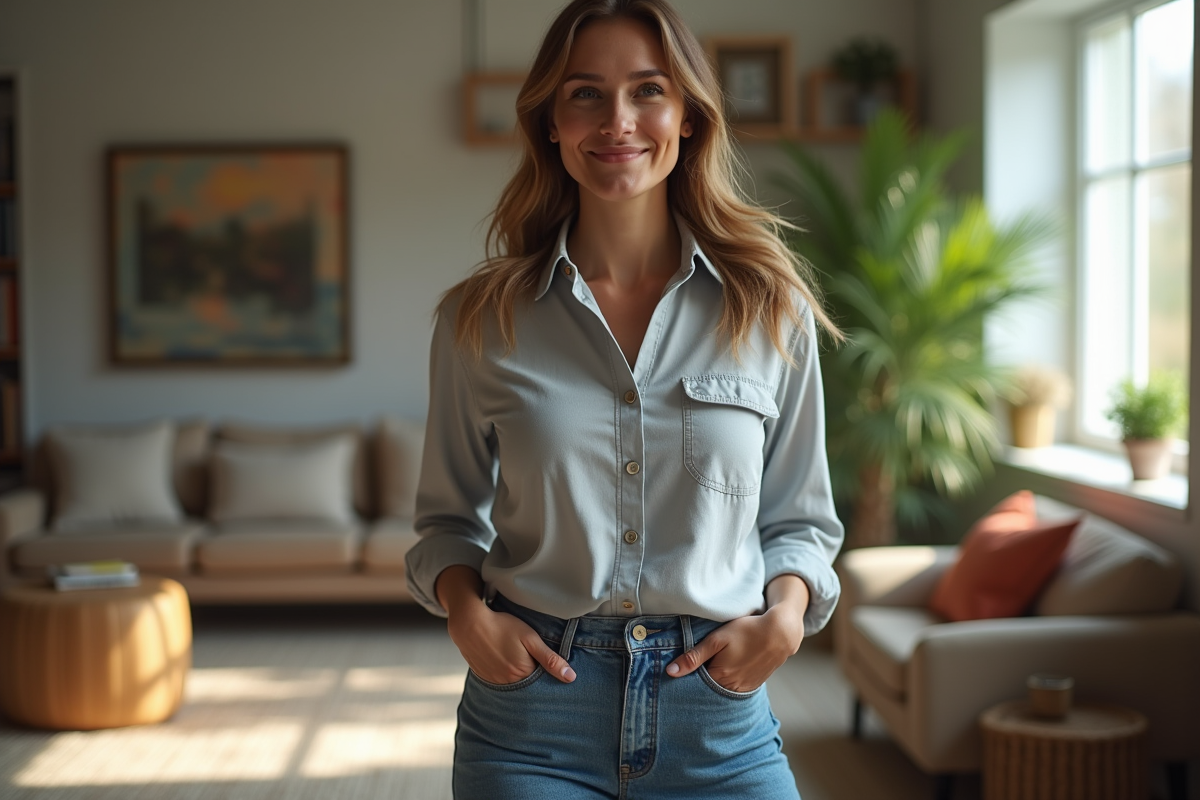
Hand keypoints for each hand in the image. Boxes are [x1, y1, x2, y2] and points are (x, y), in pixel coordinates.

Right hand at [436, 565, 575, 684]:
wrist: (469, 623)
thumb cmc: (502, 626)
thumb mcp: (530, 638)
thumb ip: (550, 659)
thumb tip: (570, 677)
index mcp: (522, 673)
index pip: (542, 682)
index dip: (547, 673)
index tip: (549, 665)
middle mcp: (508, 682)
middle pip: (528, 685)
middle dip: (534, 676)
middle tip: (530, 657)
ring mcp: (494, 681)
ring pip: (514, 684)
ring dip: (518, 676)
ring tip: (516, 657)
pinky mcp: (484, 677)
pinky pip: (500, 681)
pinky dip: (505, 674)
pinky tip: (504, 659)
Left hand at [664, 574, 808, 692]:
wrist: (780, 633)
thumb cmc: (747, 631)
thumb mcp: (717, 639)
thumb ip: (693, 656)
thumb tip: (670, 672)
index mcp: (719, 677)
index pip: (694, 685)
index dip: (686, 677)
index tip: (680, 671)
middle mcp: (731, 688)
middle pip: (707, 689)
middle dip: (699, 682)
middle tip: (695, 668)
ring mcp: (744, 688)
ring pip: (721, 690)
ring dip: (714, 683)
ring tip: (712, 667)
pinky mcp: (753, 685)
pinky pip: (734, 689)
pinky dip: (727, 683)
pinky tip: (726, 670)